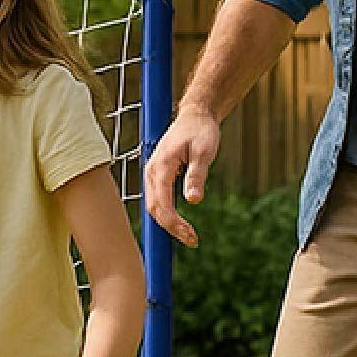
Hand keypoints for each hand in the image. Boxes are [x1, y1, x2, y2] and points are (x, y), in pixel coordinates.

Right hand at [145, 104, 221, 248]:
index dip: (174, 222)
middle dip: (171, 227)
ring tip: (188, 235)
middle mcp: (152, 171)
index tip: (190, 235)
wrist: (195, 116)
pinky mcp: (158, 175)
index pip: (162, 201)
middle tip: (192, 240)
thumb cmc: (201, 131)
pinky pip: (157, 199)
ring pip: (153, 205)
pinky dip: (166, 214)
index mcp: (162, 165)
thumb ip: (197, 175)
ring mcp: (153, 173)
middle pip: (154, 207)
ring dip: (168, 223)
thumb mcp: (204, 152)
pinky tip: (179, 223)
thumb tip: (193, 200)